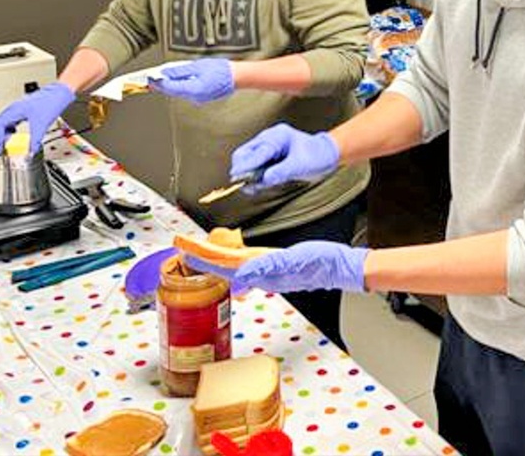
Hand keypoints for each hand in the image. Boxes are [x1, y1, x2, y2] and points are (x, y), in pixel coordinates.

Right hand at [0, 82, 74, 155]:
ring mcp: (18, 108)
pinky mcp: (23, 109)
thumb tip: (31, 152)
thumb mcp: (42, 125)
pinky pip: (10, 120)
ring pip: (3, 122)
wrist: (60, 92)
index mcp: (15, 110)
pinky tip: (13, 134)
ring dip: (1, 134)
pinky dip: (8, 129)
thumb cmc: (52, 101)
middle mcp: (14, 108)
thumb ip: (35, 140)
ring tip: (2, 145)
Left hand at [149, 58, 233, 103]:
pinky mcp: (201, 97)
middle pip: (173, 91)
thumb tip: (166, 73)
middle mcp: (194, 97)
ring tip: (165, 76)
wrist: (236, 77)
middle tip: (153, 77)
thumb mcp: (198, 66)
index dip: (158, 82)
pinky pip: (187, 91)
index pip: (169, 88)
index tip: (150, 77)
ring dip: (172, 84)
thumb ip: (179, 71)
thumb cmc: (221, 70)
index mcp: (193, 90)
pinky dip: (181, 86)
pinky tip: (179, 79)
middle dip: (163, 84)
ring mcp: (198, 98)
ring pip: (179, 92)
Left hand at [186, 240, 368, 294]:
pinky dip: (233, 260)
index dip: (203, 260)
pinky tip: (231, 258)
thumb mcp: (294, 260)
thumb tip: (240, 272)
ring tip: (199, 253)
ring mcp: (269, 273)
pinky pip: (247, 265)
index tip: (185, 252)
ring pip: (234, 268)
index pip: (225, 269)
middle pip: (225, 268)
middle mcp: (262, 276)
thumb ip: (267, 266)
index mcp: (264, 275)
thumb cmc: (321, 263)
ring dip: (215, 260)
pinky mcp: (276, 267)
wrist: (341, 267)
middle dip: (203, 259)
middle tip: (184, 249)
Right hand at [230, 124, 339, 191]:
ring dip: (248, 175)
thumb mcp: (301, 164)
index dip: (245, 165)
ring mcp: (268, 149)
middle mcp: (269, 140)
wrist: (326, 155)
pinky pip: (255, 168)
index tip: (235, 177)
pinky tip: (257, 187)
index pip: (257, 152)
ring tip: (252, 188)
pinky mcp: (269, 159)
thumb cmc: (317, 155)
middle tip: (244, 184)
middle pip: (245, 153)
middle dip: (242, 169)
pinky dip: (254, 178)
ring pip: (247, 161)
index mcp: (277, 136)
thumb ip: (282, 171)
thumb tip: (264, 179)